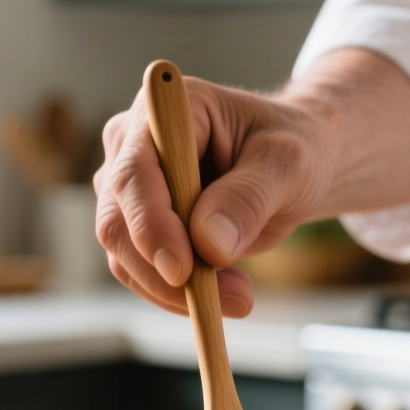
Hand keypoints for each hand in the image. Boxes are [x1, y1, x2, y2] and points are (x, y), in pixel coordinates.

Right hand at [94, 74, 332, 316]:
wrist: (289, 167)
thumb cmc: (291, 150)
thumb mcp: (287, 165)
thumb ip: (248, 197)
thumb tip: (207, 243)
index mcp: (165, 112)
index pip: (135, 173)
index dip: (151, 224)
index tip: (182, 270)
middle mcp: (132, 145)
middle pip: (118, 221)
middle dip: (168, 271)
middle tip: (236, 298)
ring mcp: (128, 188)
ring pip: (125, 255)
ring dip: (177, 289)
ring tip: (241, 294)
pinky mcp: (137, 225)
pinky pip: (141, 271)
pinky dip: (178, 293)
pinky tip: (225, 289)